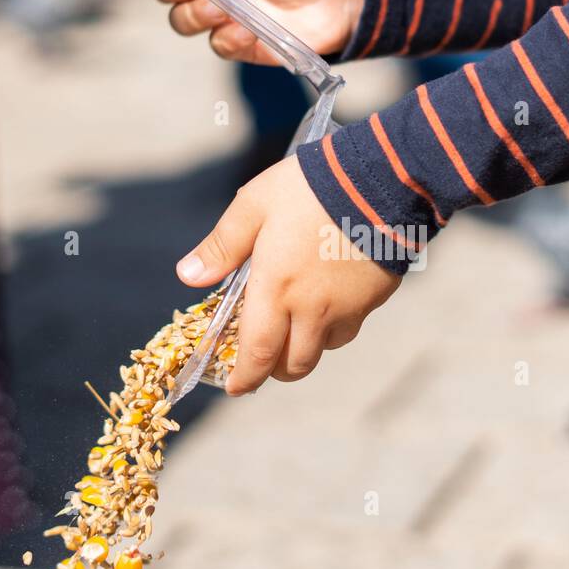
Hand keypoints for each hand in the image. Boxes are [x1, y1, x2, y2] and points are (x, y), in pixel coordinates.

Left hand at [177, 156, 400, 392]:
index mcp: (276, 289)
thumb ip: (222, 245)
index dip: (245, 378)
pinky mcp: (373, 298)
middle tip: (263, 361)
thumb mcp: (254, 205)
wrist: (379, 181)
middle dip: (274, 371)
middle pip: (293, 364)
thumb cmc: (310, 188)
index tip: (236, 388)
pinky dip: (334, 330)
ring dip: (305, 350)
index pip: (257, 353)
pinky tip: (329, 307)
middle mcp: (311, 309)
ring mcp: (346, 308)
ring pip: (323, 350)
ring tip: (295, 331)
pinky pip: (350, 328)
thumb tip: (189, 276)